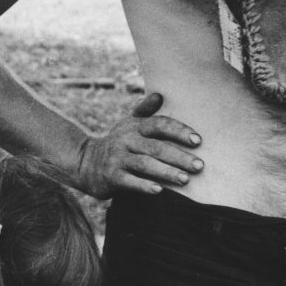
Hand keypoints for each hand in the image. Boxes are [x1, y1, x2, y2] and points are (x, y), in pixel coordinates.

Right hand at [76, 93, 203, 198]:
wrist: (86, 162)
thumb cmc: (118, 143)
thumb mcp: (129, 124)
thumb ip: (145, 110)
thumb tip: (159, 94)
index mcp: (135, 126)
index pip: (160, 125)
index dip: (179, 131)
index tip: (198, 140)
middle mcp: (126, 140)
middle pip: (156, 147)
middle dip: (179, 156)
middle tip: (199, 165)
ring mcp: (117, 158)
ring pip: (145, 164)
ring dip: (166, 172)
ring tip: (185, 179)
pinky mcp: (111, 176)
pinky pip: (129, 181)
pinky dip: (144, 186)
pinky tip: (159, 190)